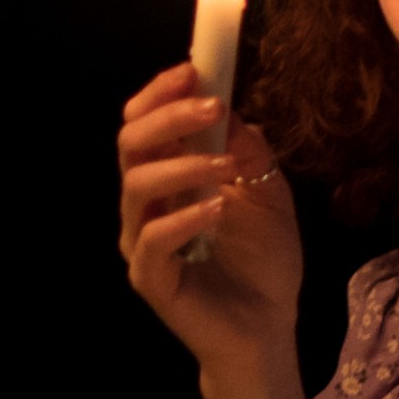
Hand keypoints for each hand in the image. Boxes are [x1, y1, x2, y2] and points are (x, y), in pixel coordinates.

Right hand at [115, 61, 299, 381]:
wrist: (267, 330)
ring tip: (226, 167)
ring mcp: (143, 241)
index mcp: (169, 177)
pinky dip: (184, 218)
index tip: (193, 69)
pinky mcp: (150, 278)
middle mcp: (147, 205)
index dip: (160, 91)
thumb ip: (247, 151)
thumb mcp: (268, 192)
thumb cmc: (263, 263)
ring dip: (182, 164)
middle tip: (211, 108)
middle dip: (168, 116)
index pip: (144, 122)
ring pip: (137, 186)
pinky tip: (216, 211)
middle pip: (130, 143)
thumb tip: (229, 105)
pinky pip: (153, 240)